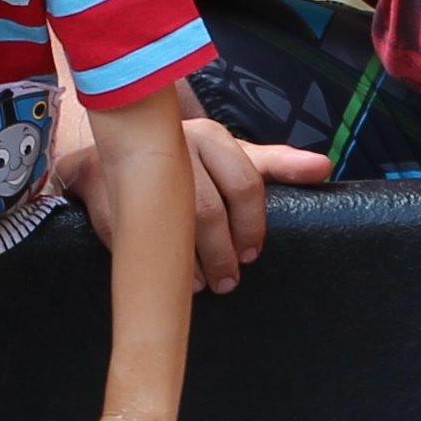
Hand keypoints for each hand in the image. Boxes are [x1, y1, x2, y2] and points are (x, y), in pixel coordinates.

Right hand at [61, 94, 331, 294]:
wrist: (113, 148)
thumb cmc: (184, 162)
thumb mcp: (231, 159)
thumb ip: (276, 165)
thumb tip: (324, 166)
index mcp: (209, 137)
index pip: (244, 183)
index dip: (251, 227)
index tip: (251, 255)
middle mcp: (172, 142)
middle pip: (206, 210)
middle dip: (221, 254)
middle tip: (228, 281)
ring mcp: (132, 161)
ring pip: (169, 223)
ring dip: (188, 264)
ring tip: (200, 283)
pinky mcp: (95, 180)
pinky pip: (126, 229)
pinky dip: (148, 258)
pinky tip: (163, 272)